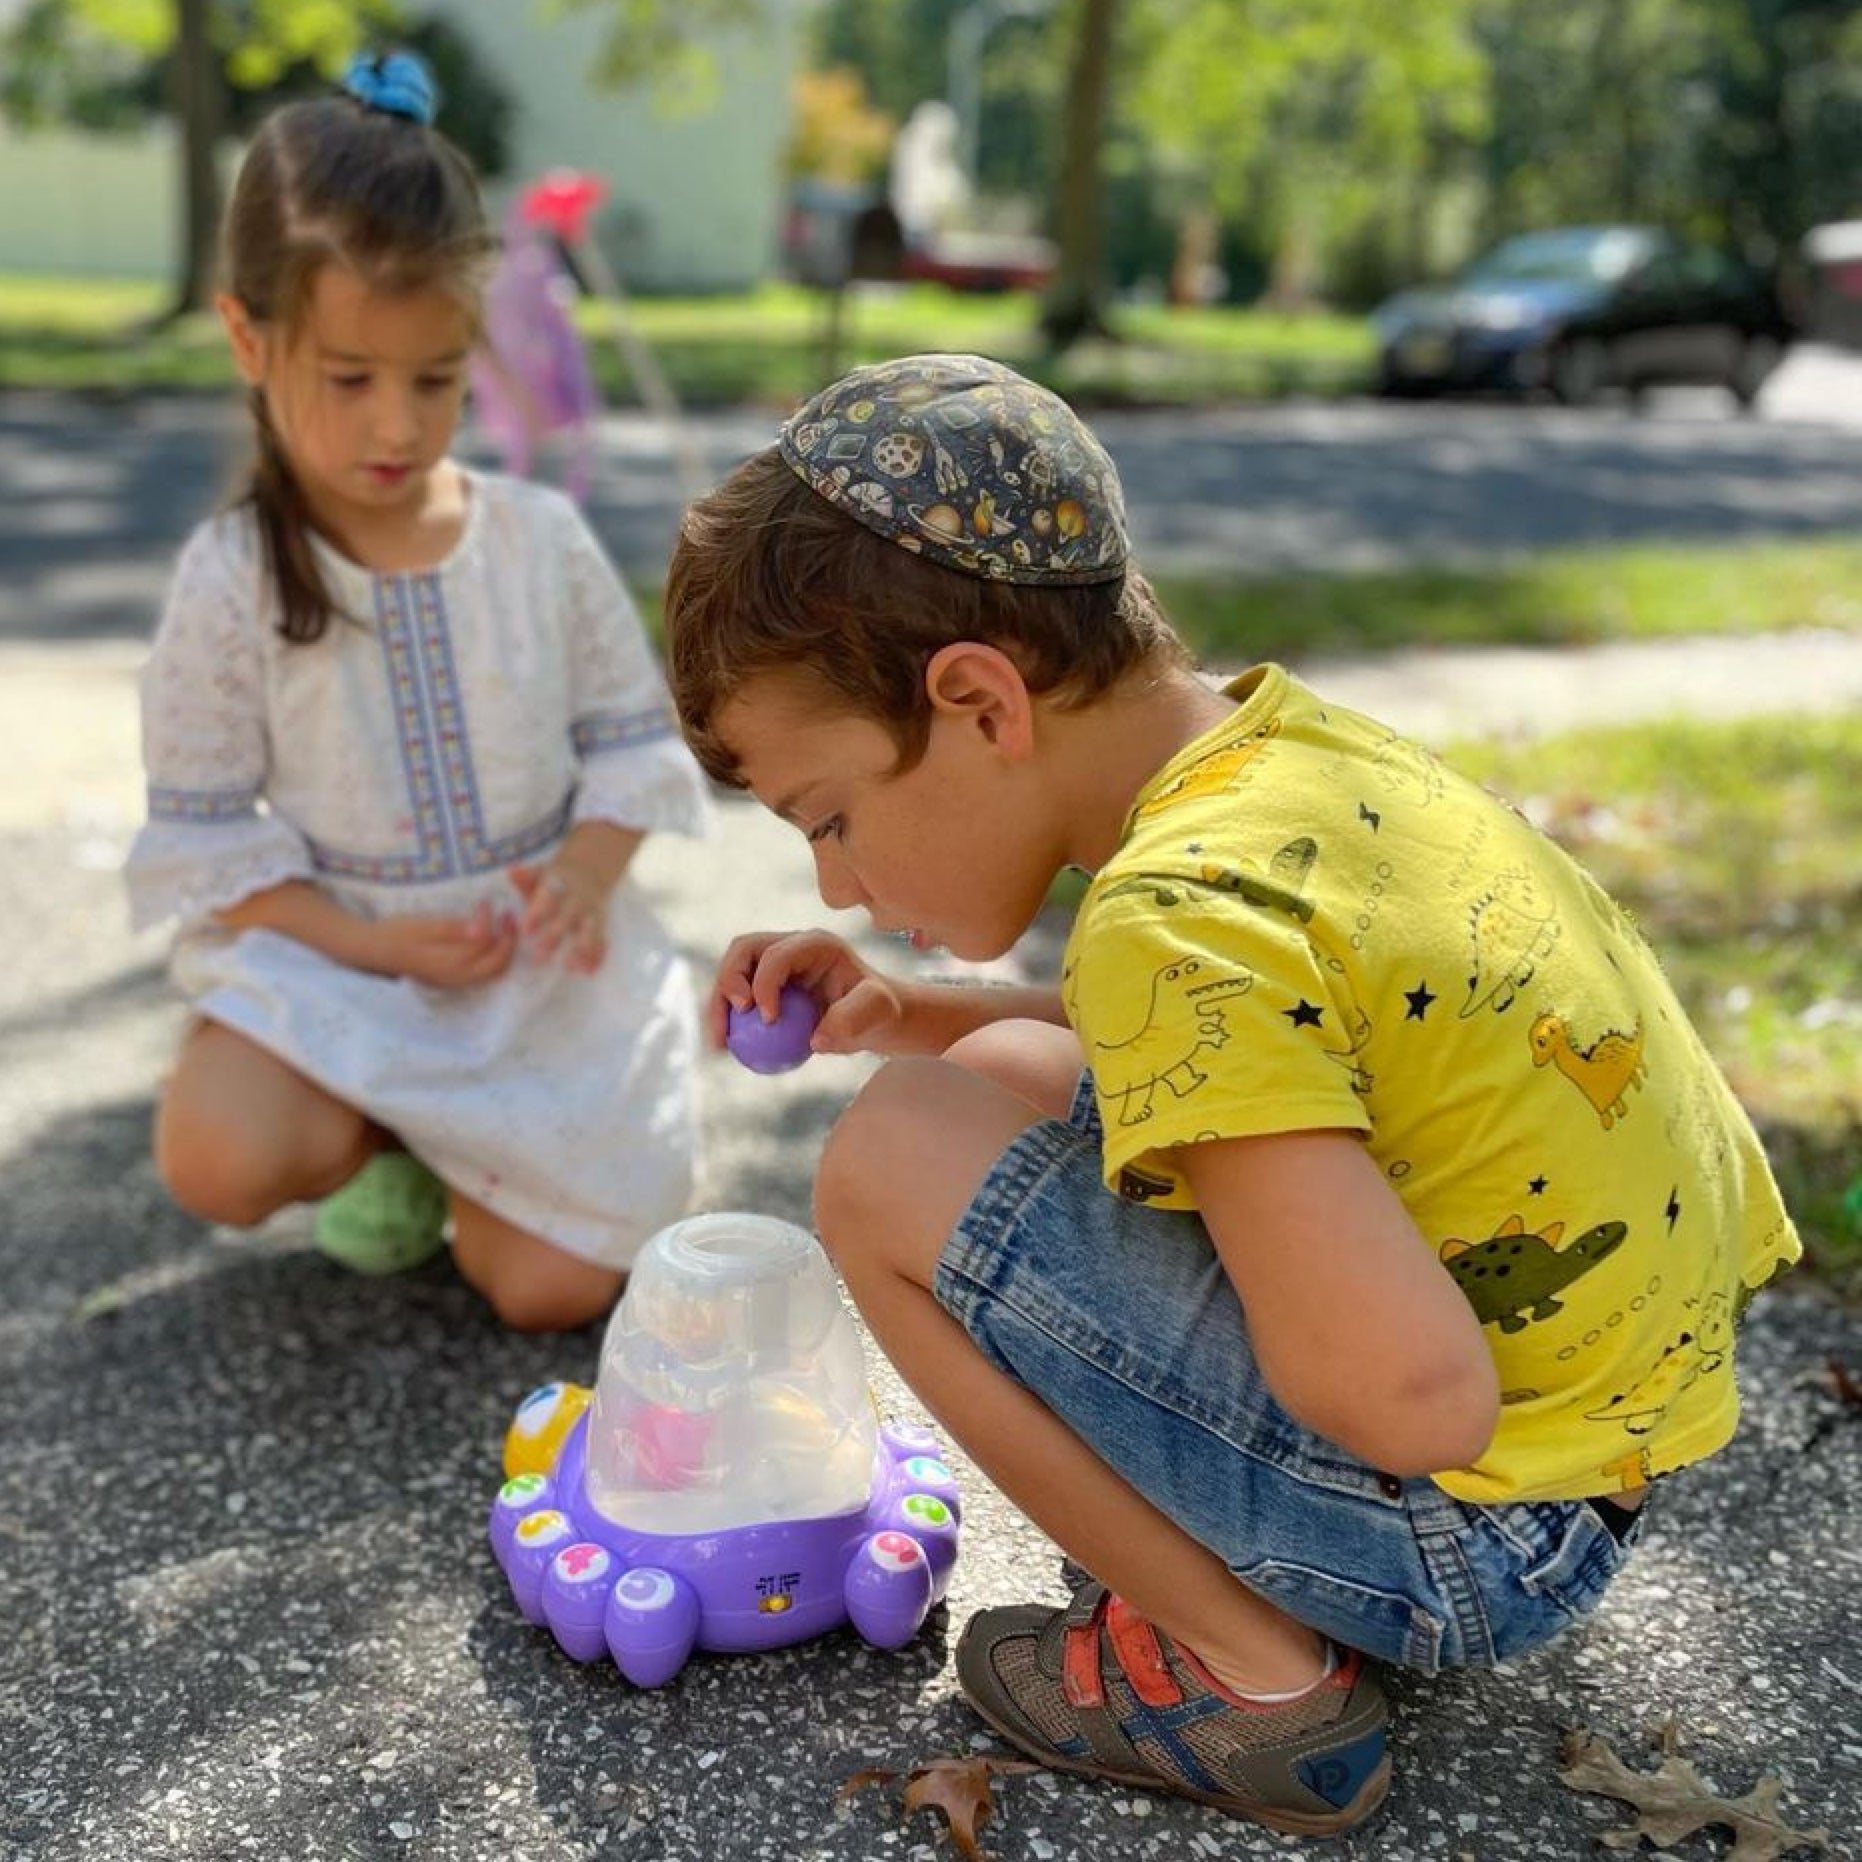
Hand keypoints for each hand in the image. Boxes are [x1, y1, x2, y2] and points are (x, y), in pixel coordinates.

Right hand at [368, 901, 518, 987]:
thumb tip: (483, 930)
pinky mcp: (453, 979)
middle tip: (508, 915)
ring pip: (494, 971)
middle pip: (499, 964)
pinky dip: (494, 957)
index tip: (486, 903)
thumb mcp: (425, 926)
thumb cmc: (398, 933)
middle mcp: (459, 977)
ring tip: (503, 925)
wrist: (375, 950)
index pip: (487, 944)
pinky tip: (489, 939)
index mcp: (453, 963)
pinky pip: (483, 973)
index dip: (492, 922)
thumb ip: (456, 930)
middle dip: (509, 940)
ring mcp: (456, 981)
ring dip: (504, 949)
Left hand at [509, 860, 608, 973]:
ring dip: (582, 949)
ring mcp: (592, 912)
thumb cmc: (554, 880)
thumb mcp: (540, 874)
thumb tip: (511, 870)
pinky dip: (597, 955)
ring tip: (571, 968)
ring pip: (590, 931)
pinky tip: (589, 971)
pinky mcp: (601, 924)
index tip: (526, 931)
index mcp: (561, 884)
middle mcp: (578, 898)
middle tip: (539, 956)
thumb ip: (526, 877)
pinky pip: (602, 940)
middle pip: (568, 918)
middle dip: (555, 937)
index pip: (549, 897)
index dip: (538, 913)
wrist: (588, 872)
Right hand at [713, 930, 909, 1056]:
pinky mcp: (765, 984)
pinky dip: (725, 1018)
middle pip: (743, 950)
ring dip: (718, 1003)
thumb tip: (816, 1038)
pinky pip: (736, 997)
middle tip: (737, 1017)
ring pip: (732, 971)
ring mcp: (774, 963)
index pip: (777, 954)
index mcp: (816, 944)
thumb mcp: (879, 1012)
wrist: (875, 1017)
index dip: (764, 983)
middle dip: (730, 980)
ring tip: (719, 1042)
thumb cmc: (880, 1010)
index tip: (768, 1020)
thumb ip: (852, 1020)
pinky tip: (724, 1049)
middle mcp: (790, 946)